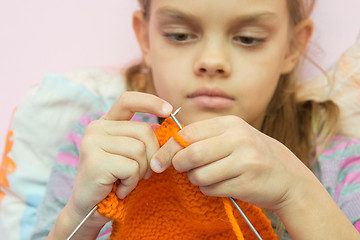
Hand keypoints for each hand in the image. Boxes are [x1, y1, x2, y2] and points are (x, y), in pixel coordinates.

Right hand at [67, 92, 172, 227]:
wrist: (90, 209)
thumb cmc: (114, 181)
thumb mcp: (131, 156)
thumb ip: (143, 139)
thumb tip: (163, 127)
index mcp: (106, 124)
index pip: (127, 101)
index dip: (150, 101)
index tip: (169, 110)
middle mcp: (96, 128)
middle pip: (144, 131)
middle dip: (152, 156)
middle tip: (141, 174)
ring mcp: (92, 142)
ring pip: (140, 150)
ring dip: (140, 172)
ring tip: (125, 182)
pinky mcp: (95, 160)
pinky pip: (131, 167)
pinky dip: (131, 183)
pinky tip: (119, 190)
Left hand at [151, 115, 315, 210]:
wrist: (287, 177)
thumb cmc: (251, 155)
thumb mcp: (231, 137)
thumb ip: (204, 137)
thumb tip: (168, 146)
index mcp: (230, 123)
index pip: (188, 133)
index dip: (169, 147)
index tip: (159, 160)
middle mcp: (238, 138)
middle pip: (191, 154)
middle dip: (179, 165)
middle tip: (181, 169)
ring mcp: (245, 160)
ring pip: (199, 174)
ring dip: (196, 180)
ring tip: (208, 177)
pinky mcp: (246, 182)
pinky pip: (212, 189)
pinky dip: (209, 190)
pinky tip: (221, 185)